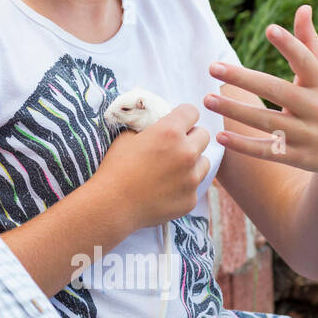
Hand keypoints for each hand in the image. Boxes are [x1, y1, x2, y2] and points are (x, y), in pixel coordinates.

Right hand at [94, 104, 209, 231]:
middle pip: (204, 135)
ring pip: (205, 162)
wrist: (112, 205)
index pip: (192, 112)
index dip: (183, 116)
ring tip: (171, 169)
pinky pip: (195, 186)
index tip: (177, 122)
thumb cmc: (115, 169)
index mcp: (169, 132)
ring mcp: (191, 178)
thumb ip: (148, 128)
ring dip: (193, 162)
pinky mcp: (191, 199)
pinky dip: (184, 186)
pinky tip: (165, 190)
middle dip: (191, 137)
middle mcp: (186, 153)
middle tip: (175, 146)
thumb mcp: (126, 138)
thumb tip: (156, 124)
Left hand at [205, 4, 317, 174]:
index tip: (269, 28)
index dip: (289, 45)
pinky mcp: (297, 156)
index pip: (306, 61)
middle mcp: (316, 108)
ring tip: (207, 99)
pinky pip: (267, 151)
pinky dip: (243, 145)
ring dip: (235, 110)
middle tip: (212, 67)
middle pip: (276, 91)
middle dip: (243, 79)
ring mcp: (307, 134)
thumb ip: (309, 43)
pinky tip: (220, 135)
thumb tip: (303, 7)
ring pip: (266, 122)